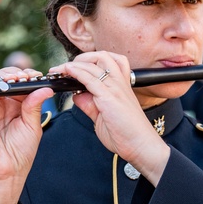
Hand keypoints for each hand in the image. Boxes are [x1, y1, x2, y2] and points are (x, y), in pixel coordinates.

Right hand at [0, 67, 51, 203]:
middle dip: (13, 75)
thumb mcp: (32, 126)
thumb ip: (34, 106)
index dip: (25, 78)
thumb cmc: (20, 153)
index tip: (35, 75)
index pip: (17, 85)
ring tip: (11, 78)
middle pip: (2, 82)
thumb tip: (44, 88)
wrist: (7, 174)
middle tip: (24, 76)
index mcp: (14, 107)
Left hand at [51, 52, 169, 184]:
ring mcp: (116, 89)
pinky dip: (77, 72)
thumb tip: (76, 95)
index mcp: (121, 86)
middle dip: (82, 58)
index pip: (108, 63)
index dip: (90, 62)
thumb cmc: (127, 134)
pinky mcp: (109, 98)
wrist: (141, 146)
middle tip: (67, 67)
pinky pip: (91, 79)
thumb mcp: (102, 117)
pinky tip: (68, 71)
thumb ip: (89, 105)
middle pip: (103, 57)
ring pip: (95, 64)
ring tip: (61, 68)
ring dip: (75, 63)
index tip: (73, 68)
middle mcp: (120, 84)